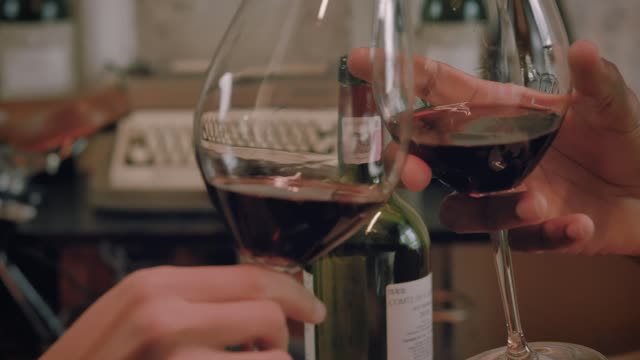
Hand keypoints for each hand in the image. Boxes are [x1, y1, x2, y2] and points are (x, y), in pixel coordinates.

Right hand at [40, 265, 325, 359]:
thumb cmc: (96, 358)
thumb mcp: (133, 311)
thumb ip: (190, 298)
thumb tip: (253, 300)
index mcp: (155, 286)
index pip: (251, 276)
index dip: (293, 291)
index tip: (311, 306)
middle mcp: (165, 318)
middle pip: (268, 314)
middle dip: (284, 334)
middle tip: (278, 345)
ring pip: (272, 359)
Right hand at [352, 41, 639, 255]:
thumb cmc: (624, 142)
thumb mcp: (612, 107)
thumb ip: (596, 81)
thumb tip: (580, 50)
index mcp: (500, 113)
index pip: (439, 90)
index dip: (399, 74)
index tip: (361, 61)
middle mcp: (490, 155)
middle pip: (429, 158)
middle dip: (411, 165)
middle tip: (414, 173)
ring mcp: (504, 194)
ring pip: (466, 210)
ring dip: (497, 209)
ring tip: (540, 204)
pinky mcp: (526, 230)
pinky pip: (518, 239)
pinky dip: (549, 235)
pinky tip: (579, 224)